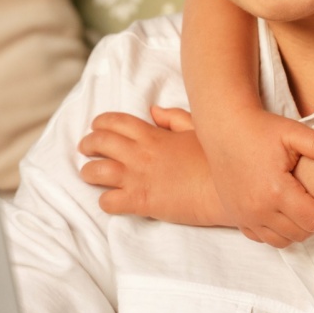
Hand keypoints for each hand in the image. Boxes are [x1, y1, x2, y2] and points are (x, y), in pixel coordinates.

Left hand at [78, 108, 227, 226]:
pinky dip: (105, 201)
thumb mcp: (197, 130)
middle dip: (88, 144)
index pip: (116, 122)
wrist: (227, 189)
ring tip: (88, 173)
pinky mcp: (141, 201)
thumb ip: (173, 118)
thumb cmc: (215, 160)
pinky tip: (110, 200)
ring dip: (88, 172)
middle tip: (85, 148)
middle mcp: (140, 154)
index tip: (96, 127)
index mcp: (153, 135)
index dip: (101, 123)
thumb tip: (154, 110)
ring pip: (96, 171)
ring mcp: (138, 178)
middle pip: (99, 143)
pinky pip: (109, 201)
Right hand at [204, 109, 313, 247]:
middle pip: (301, 234)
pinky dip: (276, 231)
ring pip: (282, 241)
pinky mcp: (236, 217)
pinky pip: (262, 238)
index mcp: (276, 190)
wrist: (225, 130)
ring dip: (297, 229)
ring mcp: (245, 216)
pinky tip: (281, 211)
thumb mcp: (293, 132)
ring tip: (300, 208)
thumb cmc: (261, 129)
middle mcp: (258, 209)